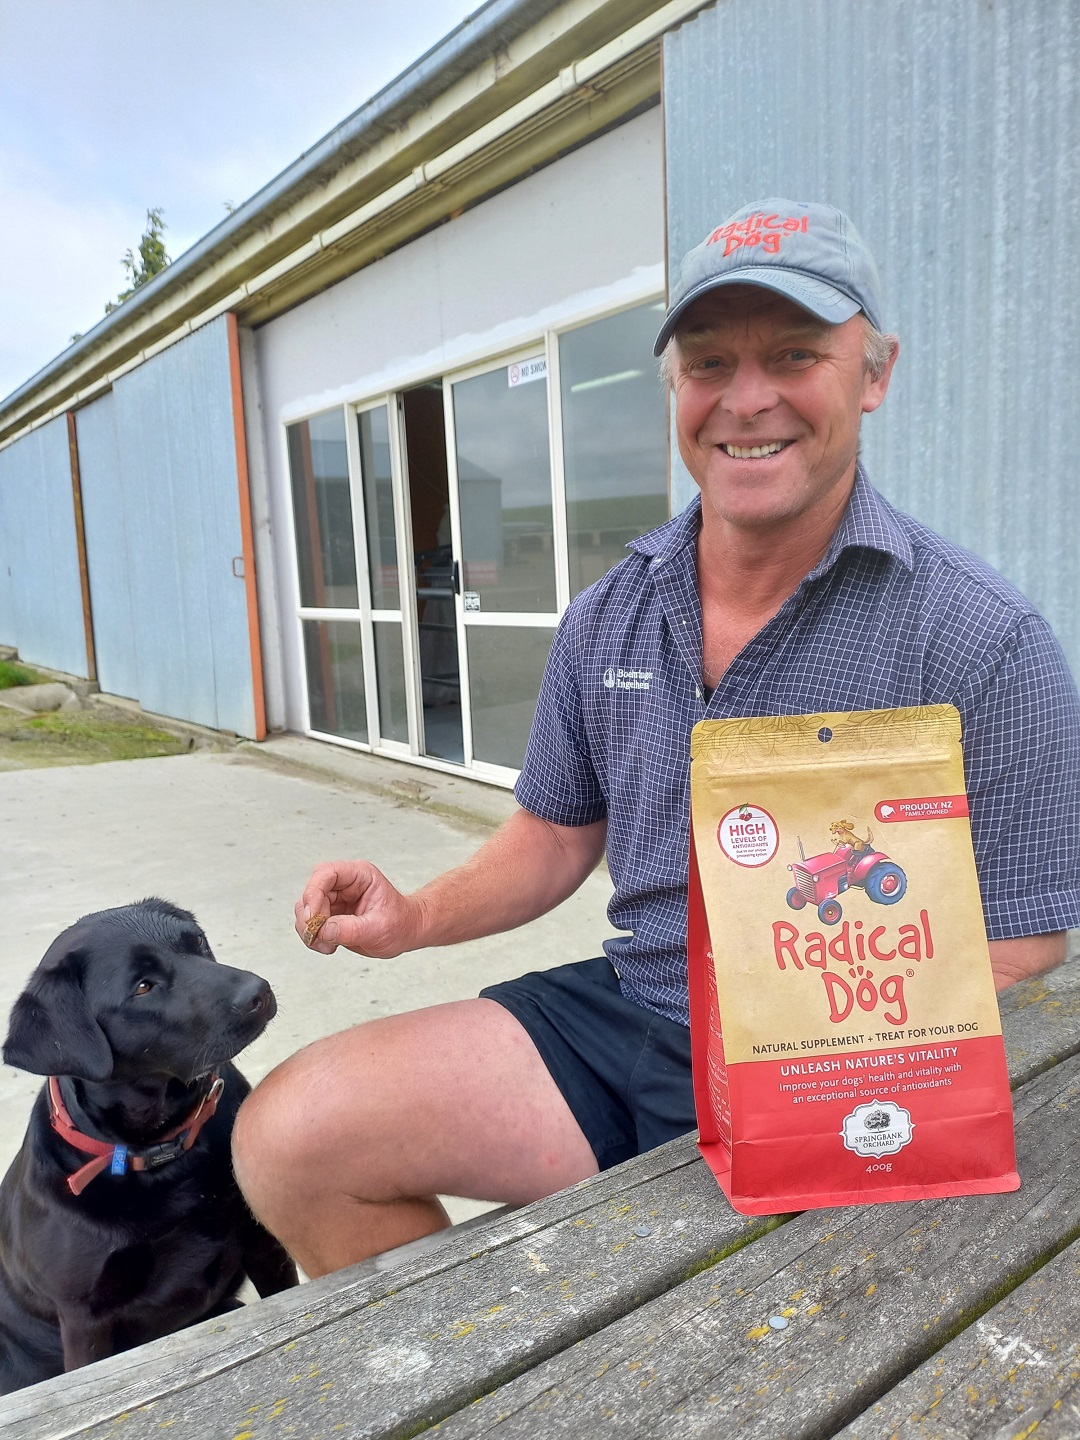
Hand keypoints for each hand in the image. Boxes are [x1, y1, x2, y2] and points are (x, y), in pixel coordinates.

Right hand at [295, 861, 423, 957]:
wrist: (407, 934)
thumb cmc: (401, 923)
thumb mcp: (379, 928)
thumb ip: (350, 929)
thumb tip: (323, 930)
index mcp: (359, 875)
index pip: (326, 873)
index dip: (313, 892)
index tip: (312, 916)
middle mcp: (345, 884)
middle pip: (312, 892)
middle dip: (310, 916)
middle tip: (317, 936)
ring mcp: (336, 900)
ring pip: (306, 909)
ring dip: (309, 929)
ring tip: (327, 945)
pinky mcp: (332, 916)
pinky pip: (311, 924)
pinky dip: (313, 937)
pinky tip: (329, 946)